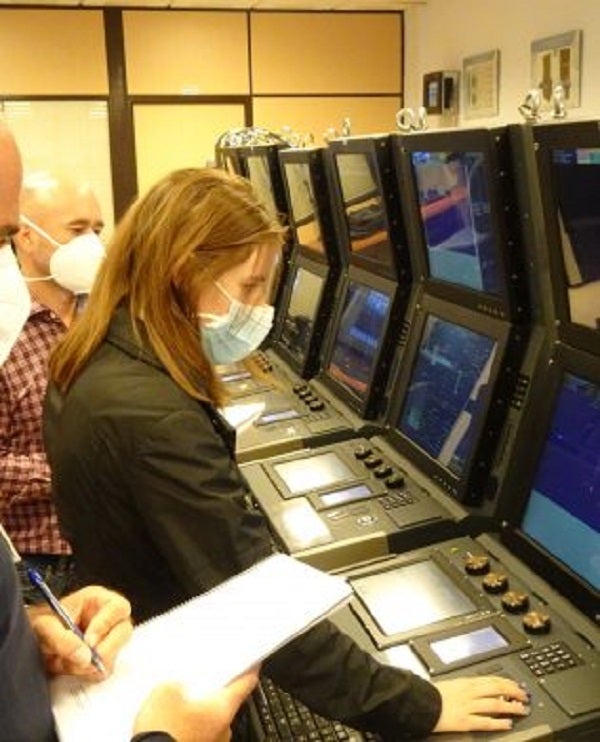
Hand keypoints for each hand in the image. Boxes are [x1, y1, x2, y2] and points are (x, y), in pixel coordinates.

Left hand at [27, 584, 132, 678]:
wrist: (32, 644)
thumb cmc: (39, 626)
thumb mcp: (44, 627)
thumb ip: (62, 639)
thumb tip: (85, 655)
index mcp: (98, 600)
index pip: (117, 608)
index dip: (106, 625)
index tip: (89, 642)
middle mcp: (107, 618)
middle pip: (123, 632)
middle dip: (102, 650)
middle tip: (83, 660)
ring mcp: (107, 639)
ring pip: (115, 654)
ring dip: (90, 665)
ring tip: (67, 662)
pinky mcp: (103, 658)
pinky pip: (105, 670)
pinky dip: (88, 674)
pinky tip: (72, 667)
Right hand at [133, 668, 259, 741]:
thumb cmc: (164, 732)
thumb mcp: (165, 693)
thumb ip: (176, 683)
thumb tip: (175, 687)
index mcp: (223, 709)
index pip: (246, 683)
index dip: (249, 669)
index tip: (253, 662)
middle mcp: (222, 730)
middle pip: (223, 703)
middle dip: (210, 693)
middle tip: (197, 681)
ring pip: (206, 722)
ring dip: (194, 714)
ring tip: (172, 705)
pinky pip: (194, 736)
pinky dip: (184, 729)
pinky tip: (166, 725)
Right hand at [433, 676, 529, 732]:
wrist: (420, 702)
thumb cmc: (433, 693)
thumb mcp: (452, 683)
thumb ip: (467, 685)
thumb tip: (481, 687)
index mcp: (466, 682)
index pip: (492, 679)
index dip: (507, 682)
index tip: (517, 685)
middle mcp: (470, 693)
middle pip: (497, 690)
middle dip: (513, 692)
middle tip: (525, 696)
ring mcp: (469, 707)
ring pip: (495, 705)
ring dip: (511, 707)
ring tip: (522, 710)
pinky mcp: (465, 721)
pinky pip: (485, 722)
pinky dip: (498, 723)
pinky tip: (507, 724)